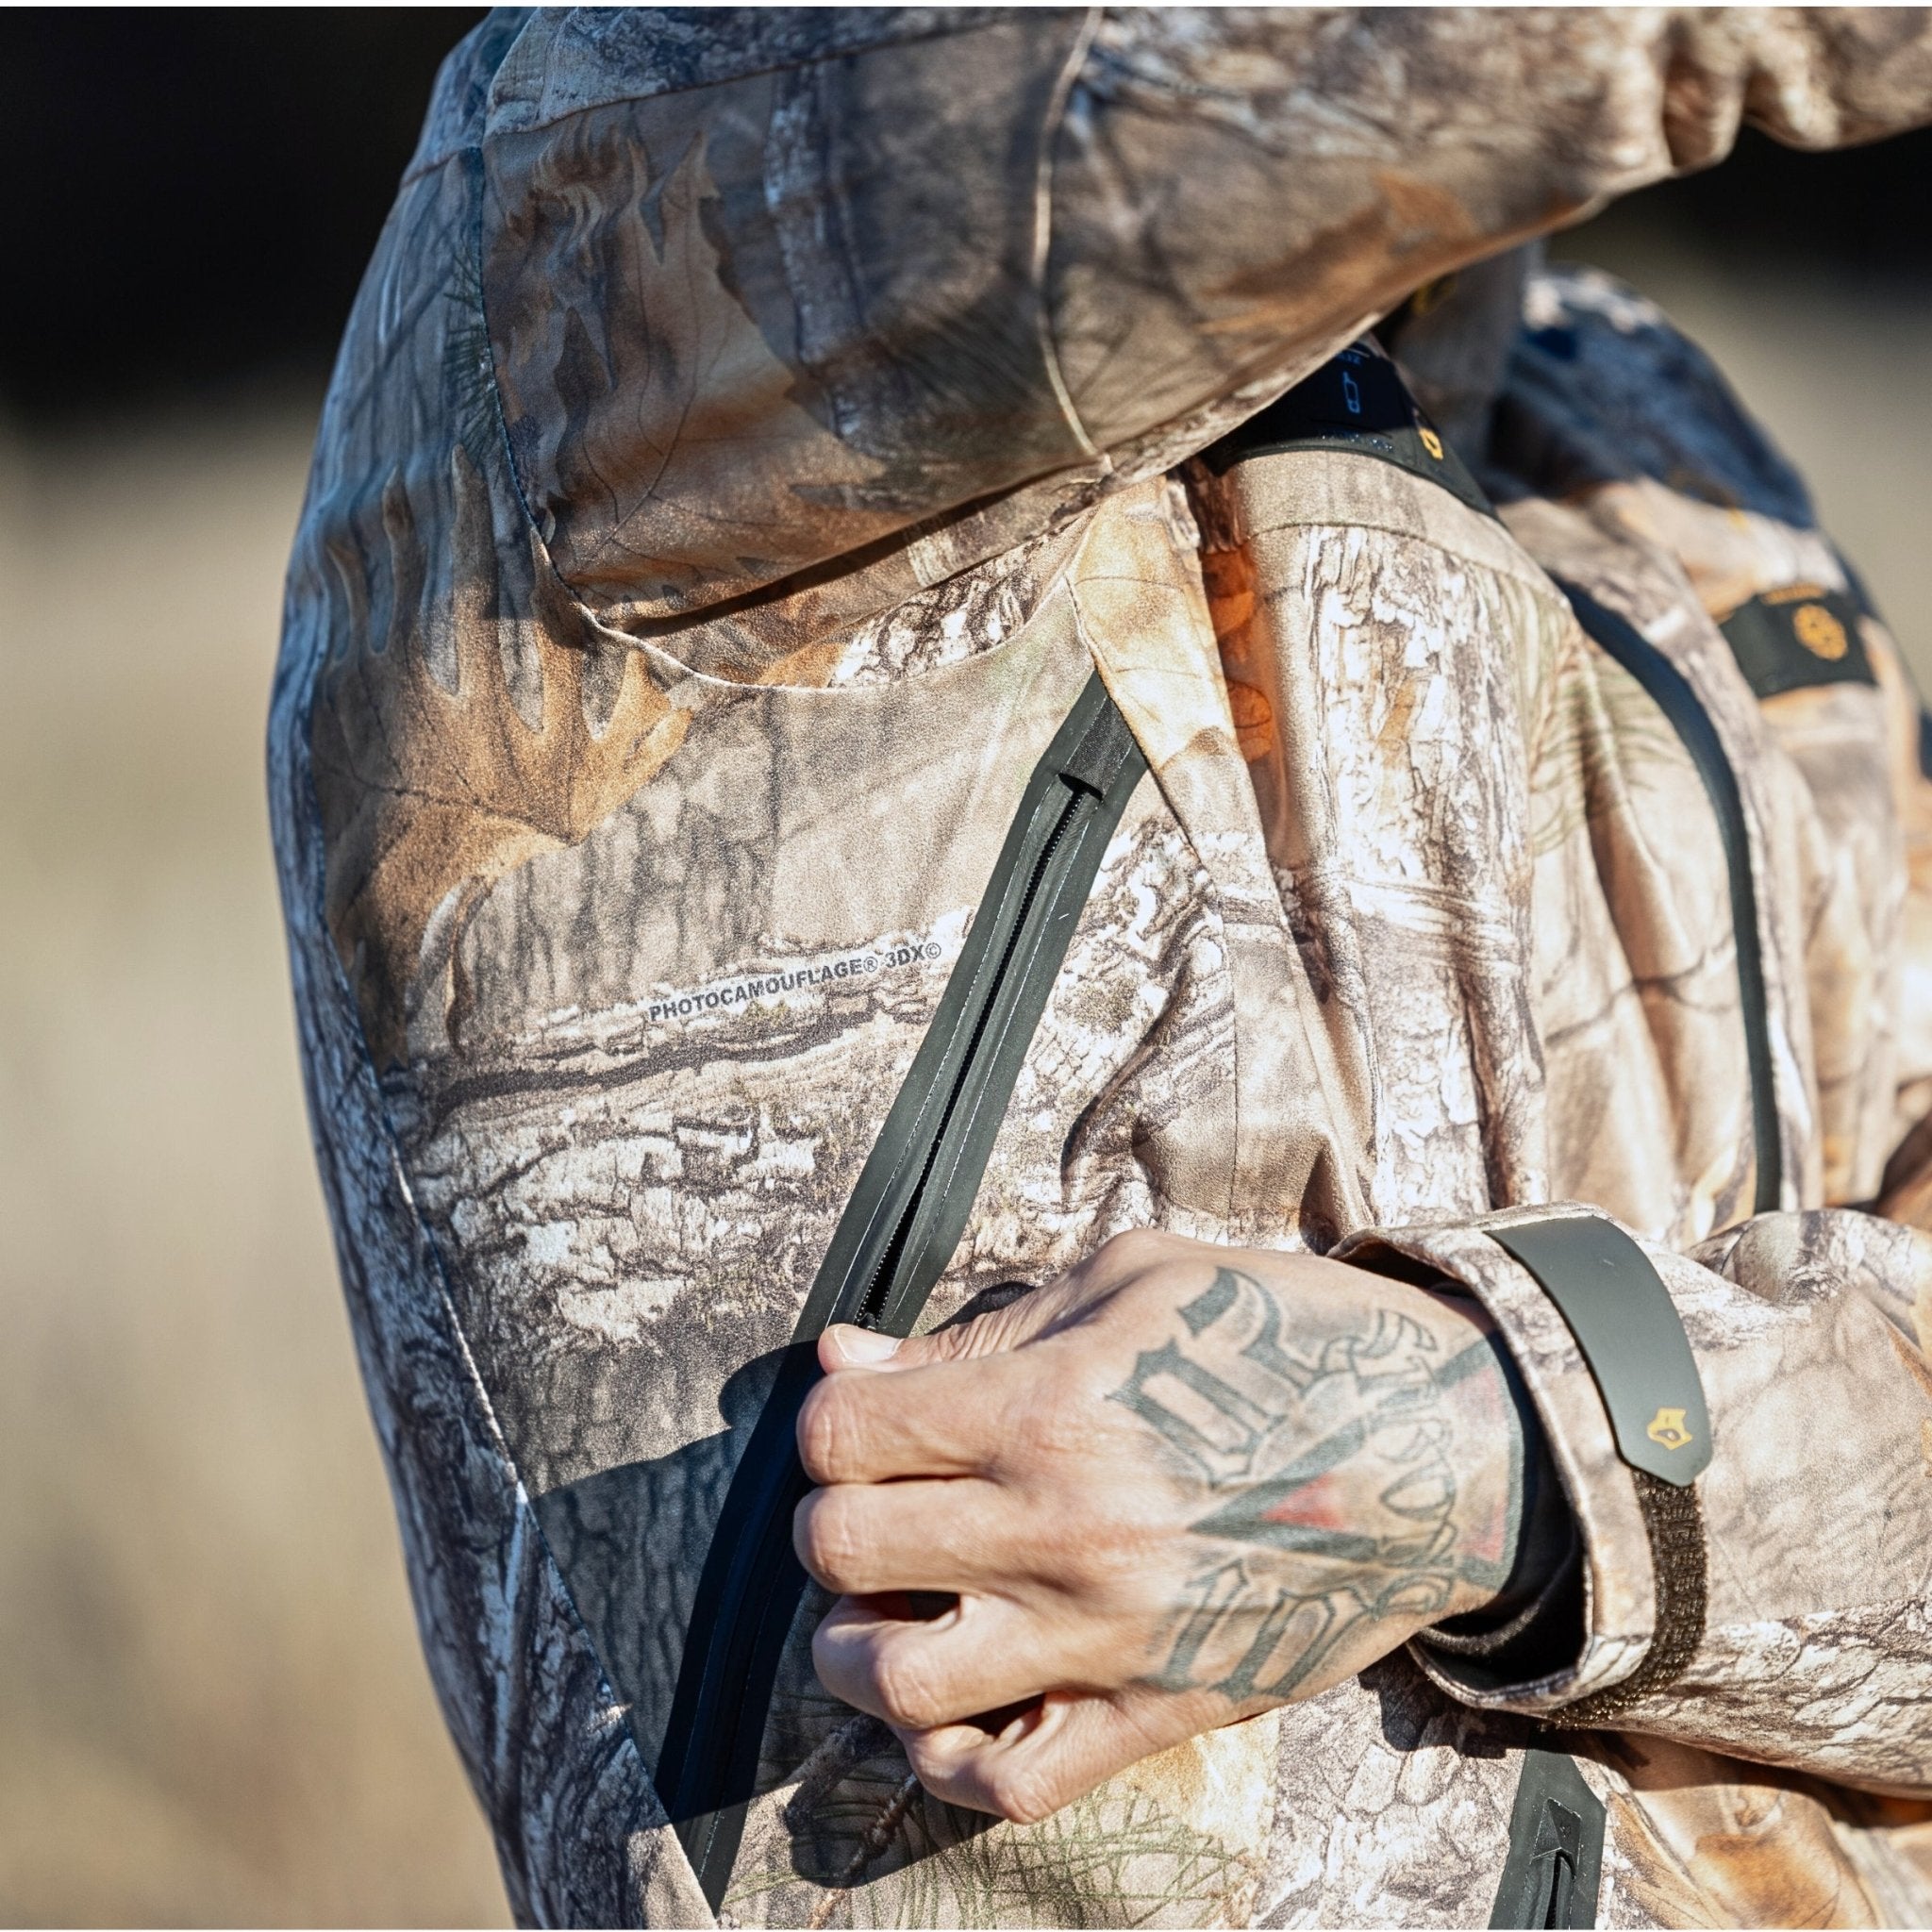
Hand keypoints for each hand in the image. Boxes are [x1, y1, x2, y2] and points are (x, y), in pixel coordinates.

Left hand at [793, 1230, 1526, 1822]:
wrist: (1444, 1443)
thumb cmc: (1286, 1337)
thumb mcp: (1130, 1283)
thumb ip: (977, 1330)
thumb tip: (849, 1357)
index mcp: (1053, 1406)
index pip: (845, 1436)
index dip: (831, 1419)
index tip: (864, 1416)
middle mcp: (1067, 1531)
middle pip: (845, 1554)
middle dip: (832, 1522)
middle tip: (874, 1503)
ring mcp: (1111, 1637)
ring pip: (900, 1689)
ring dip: (855, 1650)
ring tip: (886, 1608)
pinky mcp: (1161, 1710)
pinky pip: (1015, 1783)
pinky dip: (950, 1761)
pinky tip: (951, 1705)